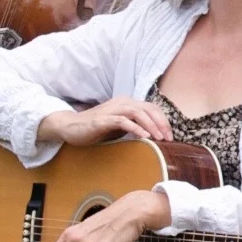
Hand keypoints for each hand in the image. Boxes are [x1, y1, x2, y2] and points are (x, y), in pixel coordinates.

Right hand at [36, 97, 171, 147]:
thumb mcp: (120, 127)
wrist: (71, 127)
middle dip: (161, 123)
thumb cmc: (97, 128)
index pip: (152, 108)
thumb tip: (153, 136)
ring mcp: (112, 110)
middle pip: (148, 109)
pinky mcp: (103, 119)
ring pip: (138, 112)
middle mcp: (122, 103)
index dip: (163, 121)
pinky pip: (122, 121)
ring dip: (151, 125)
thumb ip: (134, 126)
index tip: (170, 136)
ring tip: (159, 138)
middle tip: (169, 138)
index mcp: (128, 104)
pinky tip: (143, 136)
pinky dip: (135, 127)